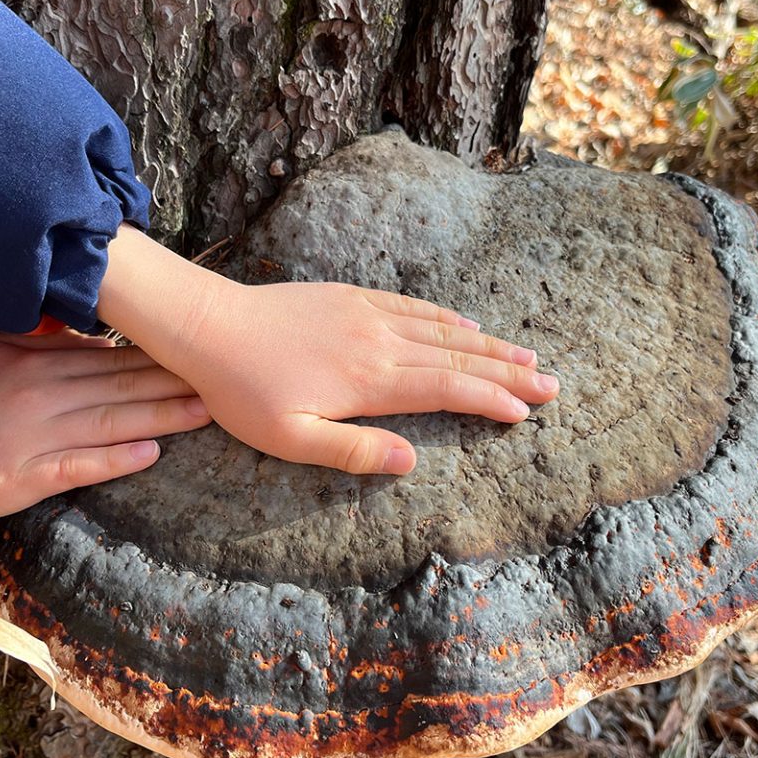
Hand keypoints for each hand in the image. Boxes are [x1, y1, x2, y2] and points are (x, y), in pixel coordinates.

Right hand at [0, 331, 210, 522]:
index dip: (160, 356)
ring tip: (204, 412)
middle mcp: (43, 393)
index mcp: (39, 362)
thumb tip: (94, 331)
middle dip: (175, 382)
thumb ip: (44, 339)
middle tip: (223, 378)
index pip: (112, 357)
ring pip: (109, 422)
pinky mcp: (24, 476)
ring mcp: (35, 435)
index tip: (202, 351)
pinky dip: (115, 459)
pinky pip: (77, 466)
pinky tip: (151, 454)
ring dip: (161, 417)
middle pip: (121, 386)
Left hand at [98, 227, 558, 474]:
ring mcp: (366, 314)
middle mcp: (379, 342)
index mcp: (370, 381)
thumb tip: (412, 461)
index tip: (526, 411)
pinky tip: (465, 323)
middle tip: (551, 384)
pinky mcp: (349, 296)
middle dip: (509, 373)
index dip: (491, 401)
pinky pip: (412, 306)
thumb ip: (353, 450)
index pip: (447, 391)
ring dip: (488, 345)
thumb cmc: (241, 392)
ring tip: (527, 355)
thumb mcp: (288, 439)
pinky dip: (445, 318)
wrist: (206, 324)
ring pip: (442, 330)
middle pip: (458, 359)